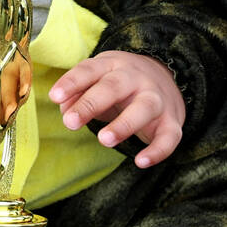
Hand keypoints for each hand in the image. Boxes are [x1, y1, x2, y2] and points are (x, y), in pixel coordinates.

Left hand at [49, 51, 183, 167]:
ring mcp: (156, 98)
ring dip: (124, 124)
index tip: (54, 97)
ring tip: (103, 140)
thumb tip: (65, 110)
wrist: (167, 77)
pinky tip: (141, 162)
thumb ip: (77, 93)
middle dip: (91, 104)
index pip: (89, 70)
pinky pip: (169, 136)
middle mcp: (135, 78)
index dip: (71, 82)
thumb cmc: (119, 83)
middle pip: (113, 87)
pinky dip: (158, 150)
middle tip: (70, 122)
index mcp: (111, 65)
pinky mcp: (172, 120)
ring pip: (144, 108)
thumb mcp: (96, 80)